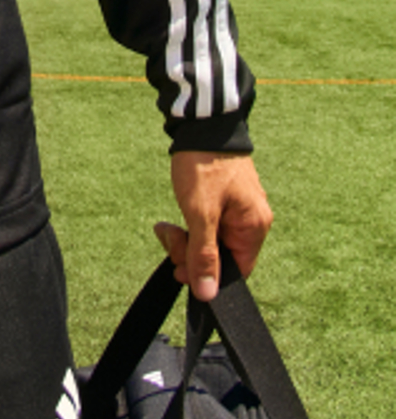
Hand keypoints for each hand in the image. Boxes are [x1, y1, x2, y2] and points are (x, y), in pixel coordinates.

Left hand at [157, 151, 273, 301]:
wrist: (200, 124)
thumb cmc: (204, 165)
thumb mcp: (201, 213)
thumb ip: (205, 255)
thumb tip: (208, 294)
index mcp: (254, 227)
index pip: (236, 271)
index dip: (208, 275)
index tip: (180, 269)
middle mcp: (252, 221)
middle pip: (221, 256)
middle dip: (190, 252)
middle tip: (167, 235)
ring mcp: (238, 209)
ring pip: (211, 240)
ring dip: (186, 238)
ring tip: (164, 227)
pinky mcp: (224, 199)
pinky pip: (208, 224)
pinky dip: (190, 224)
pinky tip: (173, 219)